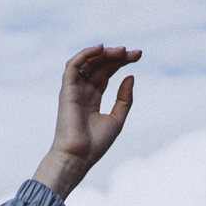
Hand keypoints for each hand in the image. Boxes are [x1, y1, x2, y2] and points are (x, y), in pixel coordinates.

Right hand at [34, 45, 139, 198]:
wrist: (78, 157)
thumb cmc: (95, 145)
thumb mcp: (117, 119)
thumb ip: (124, 98)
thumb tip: (130, 76)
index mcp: (93, 99)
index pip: (107, 73)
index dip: (121, 62)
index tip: (138, 56)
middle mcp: (83, 92)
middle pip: (100, 65)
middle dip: (117, 56)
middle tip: (134, 53)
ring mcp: (74, 90)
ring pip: (88, 63)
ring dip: (104, 53)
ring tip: (121, 51)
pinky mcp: (67, 91)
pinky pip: (73, 66)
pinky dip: (84, 54)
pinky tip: (100, 48)